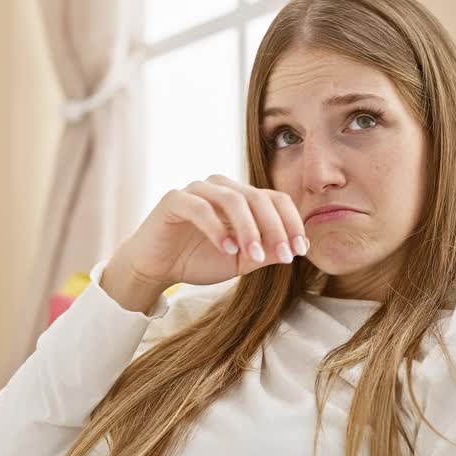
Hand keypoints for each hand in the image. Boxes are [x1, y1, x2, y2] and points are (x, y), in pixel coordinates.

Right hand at [103, 175, 308, 311]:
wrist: (156, 268)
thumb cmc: (198, 260)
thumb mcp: (240, 261)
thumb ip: (265, 252)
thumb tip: (295, 249)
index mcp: (241, 197)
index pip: (275, 199)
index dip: (292, 223)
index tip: (300, 251)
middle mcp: (222, 187)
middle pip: (259, 198)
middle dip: (275, 228)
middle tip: (284, 256)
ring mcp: (197, 190)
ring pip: (233, 199)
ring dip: (249, 230)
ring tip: (254, 257)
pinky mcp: (174, 200)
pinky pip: (200, 208)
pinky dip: (217, 229)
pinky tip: (227, 249)